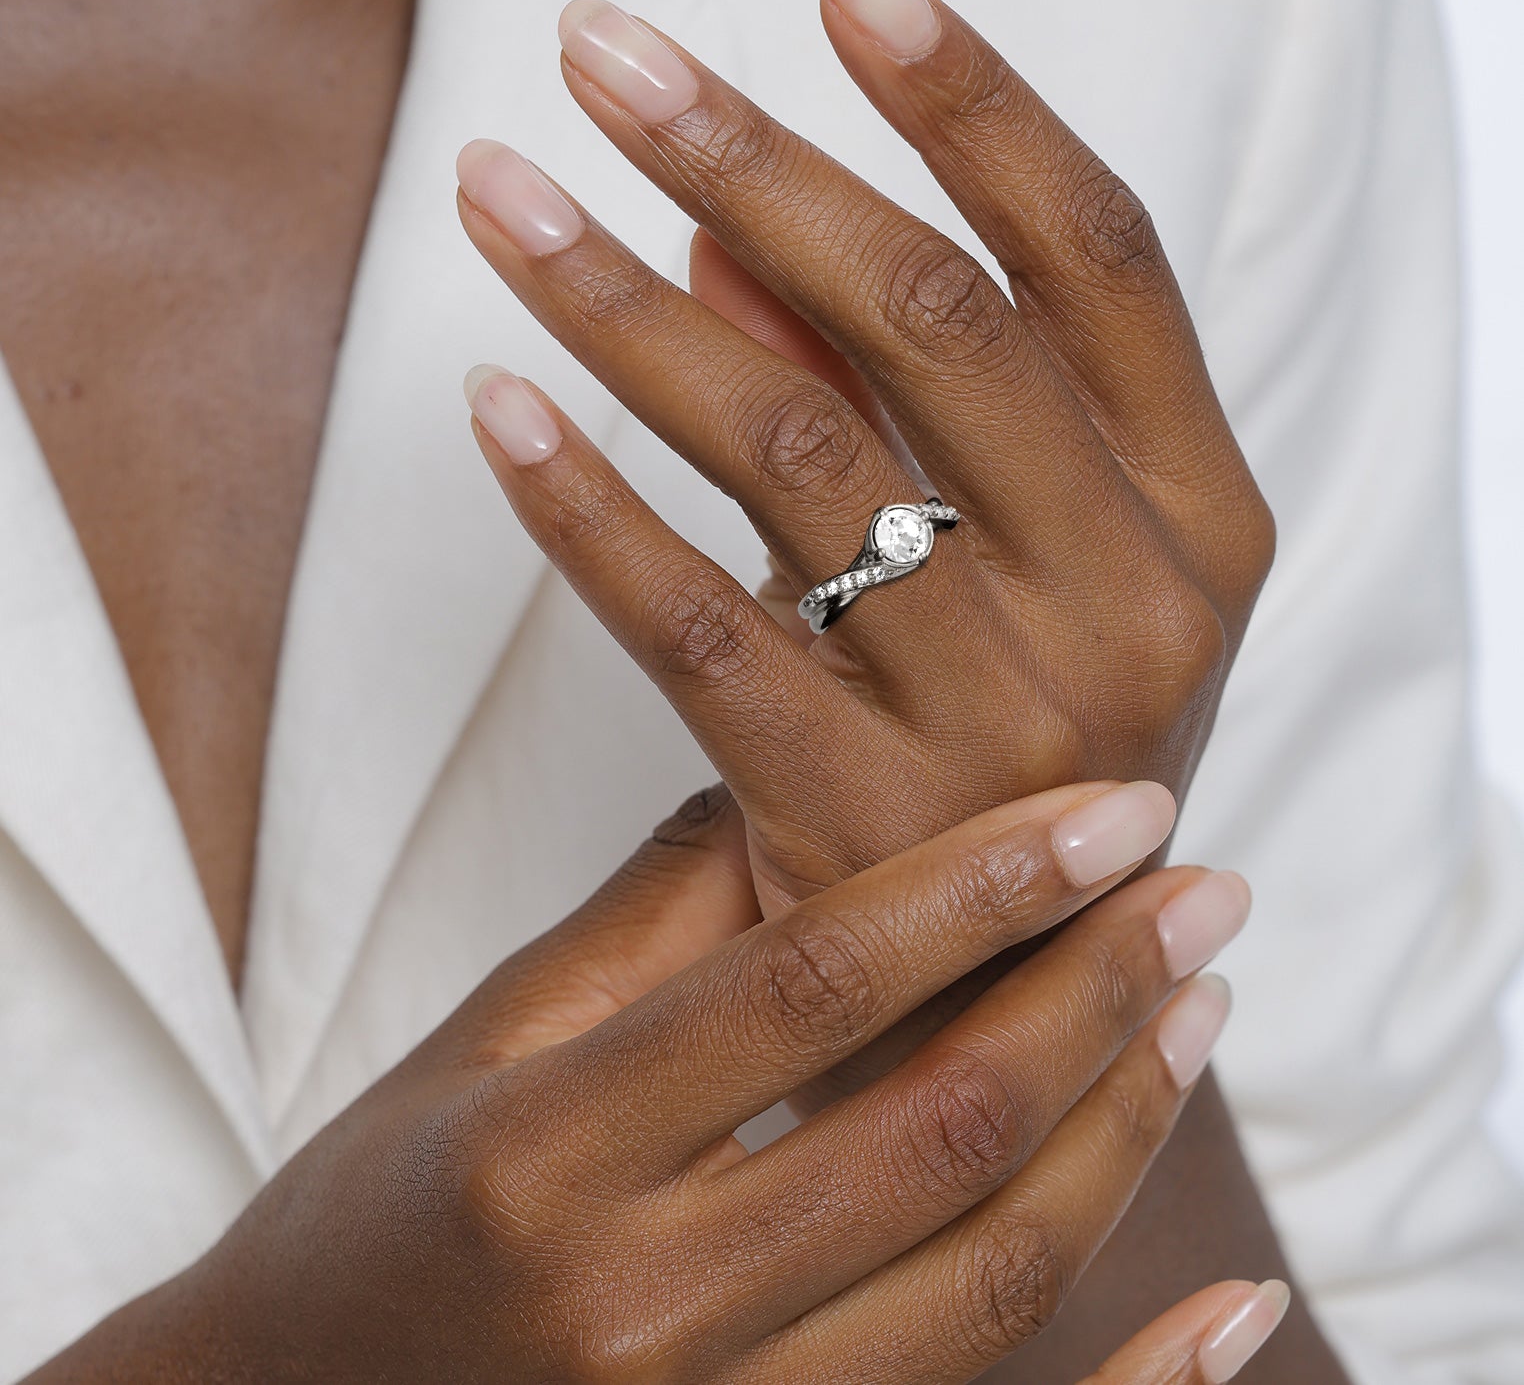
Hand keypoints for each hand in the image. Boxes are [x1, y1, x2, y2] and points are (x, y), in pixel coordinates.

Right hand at [27, 784, 1270, 1383]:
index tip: (1108, 807)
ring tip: (1193, 1011)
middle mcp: (632, 1313)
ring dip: (1122, 1134)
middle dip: (1093, 990)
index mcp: (542, 1152)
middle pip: (932, 1131)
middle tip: (1202, 889)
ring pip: (987, 1283)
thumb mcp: (481, 1044)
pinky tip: (1239, 1304)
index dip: (979, 883)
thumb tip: (801, 790)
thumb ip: (652, 920)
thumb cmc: (373, 1219)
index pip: (808, 985)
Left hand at [454, 0, 1273, 925]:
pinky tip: (492, 406)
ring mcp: (1003, 727)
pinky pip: (696, 630)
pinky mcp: (860, 823)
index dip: (971, 99)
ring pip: (795, 452)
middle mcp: (1133, 606)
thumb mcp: (1034, 568)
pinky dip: (583, 507)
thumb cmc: (1018, 742)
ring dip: (623, 301)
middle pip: (930, 322)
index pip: (1098, 257)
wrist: (1012, 1000)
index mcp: (1203, 517)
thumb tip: (722, 223)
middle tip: (599, 53)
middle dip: (750, 155)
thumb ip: (902, 396)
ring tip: (497, 193)